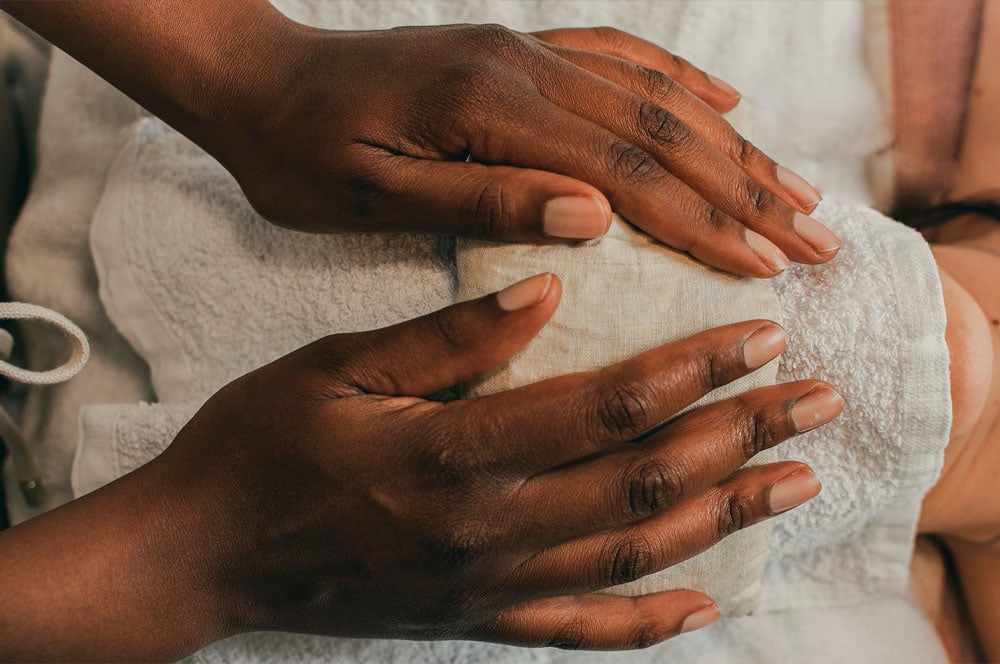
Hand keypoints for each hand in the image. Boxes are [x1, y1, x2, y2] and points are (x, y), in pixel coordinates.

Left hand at [2, 0, 838, 275]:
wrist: (259, 82)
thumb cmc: (303, 155)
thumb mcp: (373, 194)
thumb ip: (482, 202)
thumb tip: (591, 217)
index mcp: (492, 113)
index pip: (627, 174)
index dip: (704, 223)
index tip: (767, 266)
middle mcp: (525, 70)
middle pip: (663, 131)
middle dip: (746, 189)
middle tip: (817, 239)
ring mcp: (526, 52)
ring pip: (654, 96)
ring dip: (734, 144)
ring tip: (797, 187)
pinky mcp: (518, 51)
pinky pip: (618, 58)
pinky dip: (680, 82)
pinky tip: (725, 102)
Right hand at [153, 273, 835, 652]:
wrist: (205, 553)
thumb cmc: (260, 444)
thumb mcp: (339, 366)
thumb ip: (449, 337)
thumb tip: (548, 291)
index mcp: (450, 457)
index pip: (605, 407)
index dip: (693, 369)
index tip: (761, 334)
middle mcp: (485, 531)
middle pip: (645, 481)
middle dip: (743, 434)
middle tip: (821, 397)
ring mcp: (487, 587)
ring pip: (635, 553)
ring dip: (727, 515)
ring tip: (798, 478)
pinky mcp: (477, 619)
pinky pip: (582, 630)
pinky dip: (651, 620)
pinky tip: (708, 603)